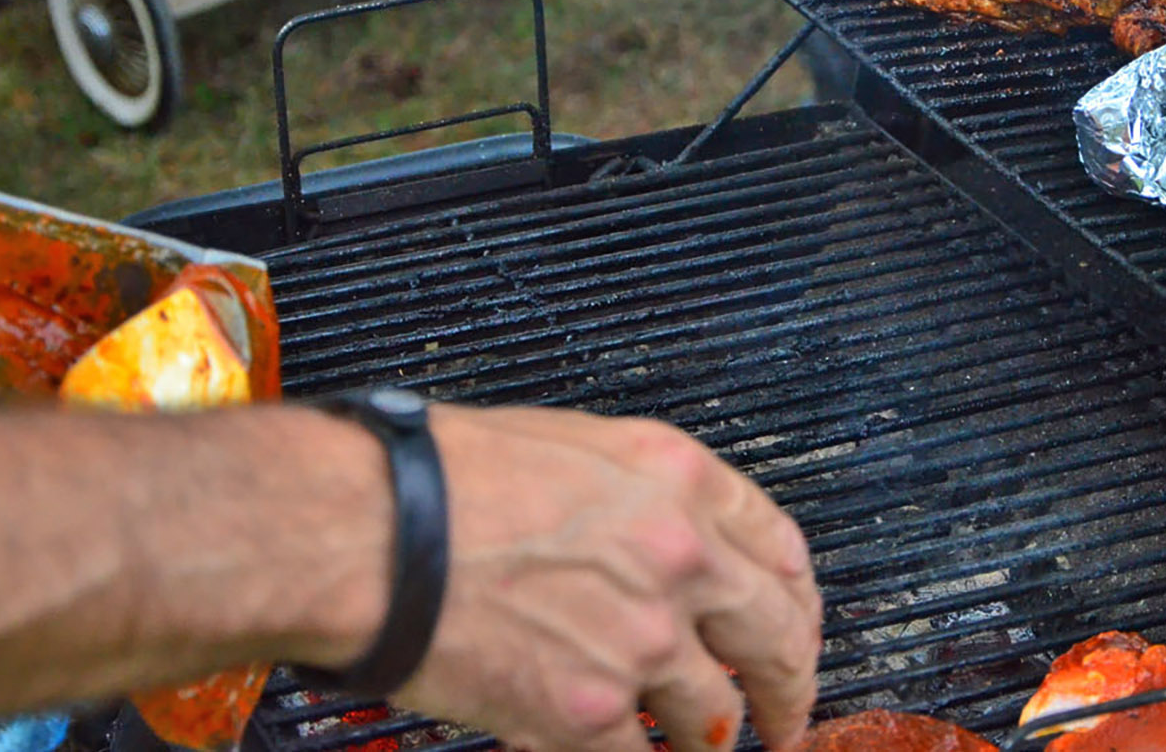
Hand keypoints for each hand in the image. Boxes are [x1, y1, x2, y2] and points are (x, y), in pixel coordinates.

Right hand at [396, 406, 821, 751]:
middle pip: (776, 635)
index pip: (781, 546)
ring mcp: (640, 640)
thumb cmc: (441, 477)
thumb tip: (669, 535)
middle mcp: (679, 558)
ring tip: (708, 748)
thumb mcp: (573, 445)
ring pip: (716, 713)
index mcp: (678, 481)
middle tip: (790, 712)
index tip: (796, 625)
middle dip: (791, 683)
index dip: (797, 598)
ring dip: (716, 738)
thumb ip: (642, 494)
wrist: (368, 532)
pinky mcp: (586, 712)